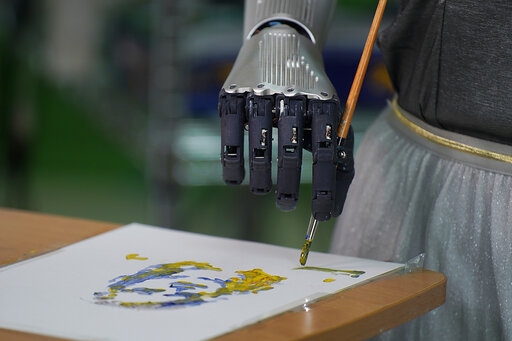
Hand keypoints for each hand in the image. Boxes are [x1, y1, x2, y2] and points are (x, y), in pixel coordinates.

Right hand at [219, 24, 353, 220]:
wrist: (282, 44)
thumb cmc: (311, 97)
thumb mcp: (332, 120)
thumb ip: (339, 161)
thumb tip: (334, 211)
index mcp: (322, 102)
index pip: (326, 149)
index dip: (325, 184)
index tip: (321, 215)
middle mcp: (291, 94)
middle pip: (290, 144)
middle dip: (290, 181)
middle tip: (287, 206)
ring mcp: (259, 92)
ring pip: (259, 137)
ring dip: (260, 172)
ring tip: (262, 192)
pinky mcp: (233, 93)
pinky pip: (230, 130)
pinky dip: (231, 159)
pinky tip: (235, 179)